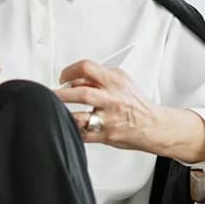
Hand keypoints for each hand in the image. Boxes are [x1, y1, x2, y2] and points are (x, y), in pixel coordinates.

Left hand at [54, 59, 204, 160]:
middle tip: (50, 94)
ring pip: (79, 117)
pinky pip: (82, 134)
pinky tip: (66, 125)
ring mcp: (109, 119)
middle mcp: (112, 99)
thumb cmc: (136, 104)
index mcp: (115, 81)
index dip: (69, 71)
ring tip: (55, 110)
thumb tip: (74, 80)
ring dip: (63, 113)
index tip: (62, 77)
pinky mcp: (106, 135)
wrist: (154, 126)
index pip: (87, 68)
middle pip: (80, 93)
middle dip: (60, 94)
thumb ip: (99, 78)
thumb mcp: (121, 82)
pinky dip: (71, 130)